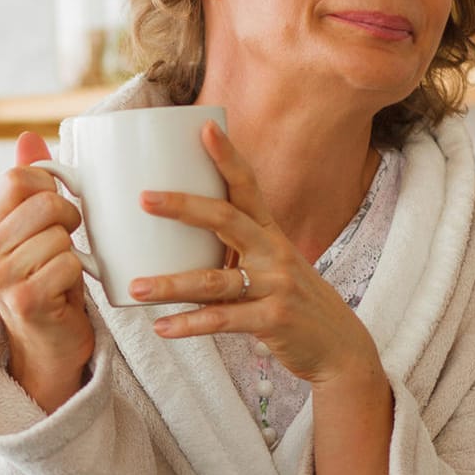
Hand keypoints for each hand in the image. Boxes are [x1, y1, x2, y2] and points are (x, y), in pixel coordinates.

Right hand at [0, 132, 94, 410]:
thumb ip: (31, 185)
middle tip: (66, 243)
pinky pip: (68, 265)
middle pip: (45, 203)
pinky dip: (78, 277)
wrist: (48, 344)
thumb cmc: (48, 281)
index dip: (52, 188)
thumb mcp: (37, 230)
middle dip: (70, 220)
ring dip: (74, 253)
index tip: (57, 212)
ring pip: (60, 236)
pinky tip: (65, 292)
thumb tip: (28, 137)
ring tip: (63, 272)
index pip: (20, 178)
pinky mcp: (22, 300)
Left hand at [127, 122, 378, 386]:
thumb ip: (235, 250)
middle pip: (226, 219)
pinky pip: (224, 320)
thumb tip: (179, 236)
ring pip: (215, 280)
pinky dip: (190, 325)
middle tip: (144, 198)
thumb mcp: (272, 266)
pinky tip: (161, 327)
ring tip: (135, 287)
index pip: (248, 186)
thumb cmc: (293, 302)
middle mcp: (275, 252)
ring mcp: (276, 286)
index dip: (227, 157)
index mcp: (270, 233)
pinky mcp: (274, 320)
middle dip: (183, 206)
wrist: (340, 347)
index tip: (204, 127)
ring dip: (171, 284)